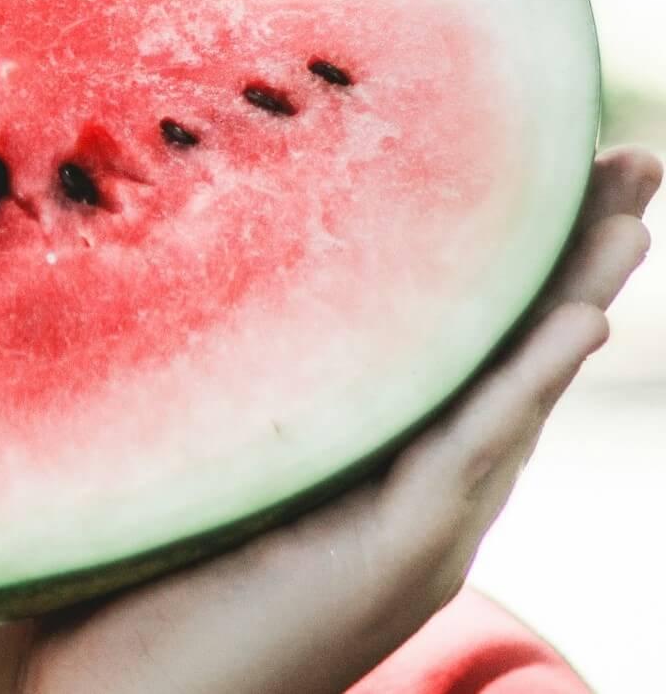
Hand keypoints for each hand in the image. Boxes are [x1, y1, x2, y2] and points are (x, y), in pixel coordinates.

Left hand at [15, 144, 658, 693]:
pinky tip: (579, 317)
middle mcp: (420, 502)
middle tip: (635, 163)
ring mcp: (419, 533)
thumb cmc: (132, 584)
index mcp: (381, 473)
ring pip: (516, 394)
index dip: (522, 266)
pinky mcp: (393, 556)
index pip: (471, 351)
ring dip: (579, 297)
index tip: (561, 168)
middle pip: (517, 359)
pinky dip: (526, 380)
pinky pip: (472, 452)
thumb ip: (231, 386)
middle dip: (582, 260)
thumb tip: (187, 260)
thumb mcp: (200, 458)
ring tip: (634, 215)